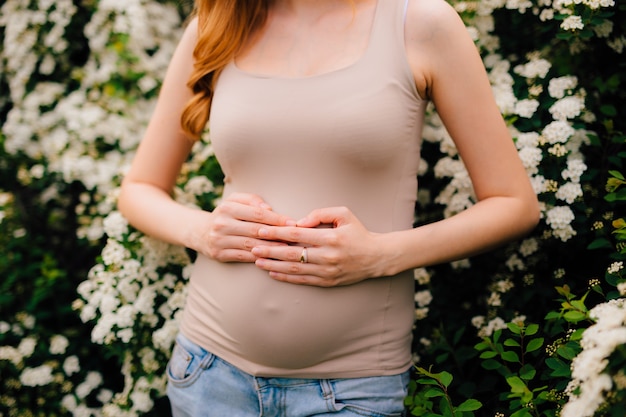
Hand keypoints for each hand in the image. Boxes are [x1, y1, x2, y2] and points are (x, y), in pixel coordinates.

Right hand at [191, 193, 295, 262]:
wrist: (199, 232)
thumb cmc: (226, 214)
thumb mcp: (235, 200)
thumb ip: (252, 199)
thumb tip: (269, 209)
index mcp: (227, 208)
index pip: (257, 213)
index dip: (277, 219)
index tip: (292, 223)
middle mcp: (222, 224)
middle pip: (255, 230)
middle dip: (277, 234)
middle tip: (294, 238)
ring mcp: (219, 240)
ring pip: (251, 245)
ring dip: (271, 248)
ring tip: (287, 248)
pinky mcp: (219, 254)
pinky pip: (243, 257)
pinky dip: (258, 257)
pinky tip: (271, 257)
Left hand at [251, 207, 385, 286]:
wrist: (376, 257)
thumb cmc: (357, 232)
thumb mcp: (344, 214)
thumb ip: (321, 213)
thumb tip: (299, 221)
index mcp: (330, 238)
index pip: (297, 234)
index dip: (277, 232)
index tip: (261, 230)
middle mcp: (327, 256)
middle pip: (292, 253)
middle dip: (270, 251)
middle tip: (253, 248)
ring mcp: (327, 271)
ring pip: (294, 269)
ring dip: (273, 266)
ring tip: (257, 262)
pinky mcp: (327, 282)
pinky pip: (302, 280)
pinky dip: (286, 277)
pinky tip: (273, 273)